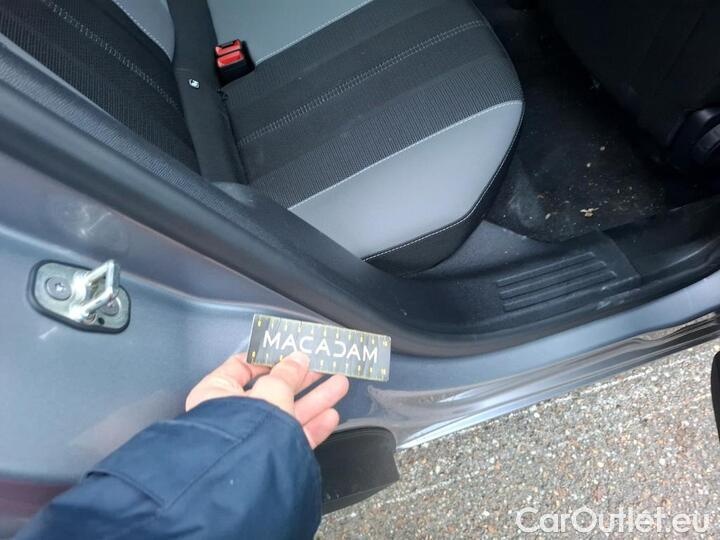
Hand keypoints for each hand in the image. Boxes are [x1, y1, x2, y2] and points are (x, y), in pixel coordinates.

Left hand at [186, 352, 348, 447]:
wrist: (245, 483)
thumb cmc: (245, 429)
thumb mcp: (271, 390)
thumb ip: (287, 373)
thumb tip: (299, 358)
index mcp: (217, 393)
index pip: (241, 367)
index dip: (268, 358)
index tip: (291, 352)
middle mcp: (233, 417)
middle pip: (273, 390)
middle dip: (302, 378)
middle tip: (324, 366)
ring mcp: (253, 439)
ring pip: (288, 413)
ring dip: (316, 398)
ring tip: (340, 384)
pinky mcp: (271, 458)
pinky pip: (293, 437)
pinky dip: (313, 426)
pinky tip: (331, 416)